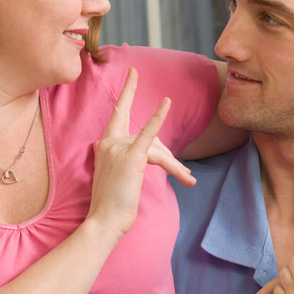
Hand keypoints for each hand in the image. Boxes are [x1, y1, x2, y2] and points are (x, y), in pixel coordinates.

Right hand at [87, 68, 193, 235]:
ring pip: (158, 149)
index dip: (127, 92)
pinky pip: (148, 134)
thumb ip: (129, 159)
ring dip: (176, 167)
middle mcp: (108, 142)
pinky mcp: (131, 156)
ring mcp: (118, 147)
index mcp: (104, 144)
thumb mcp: (119, 176)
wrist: (104, 221)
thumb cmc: (112, 204)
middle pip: (150, 139)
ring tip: (189, 180)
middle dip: (169, 158)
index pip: (118, 114)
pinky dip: (157, 117)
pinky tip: (166, 103)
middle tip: (186, 175)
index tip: (133, 73)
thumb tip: (153, 154)